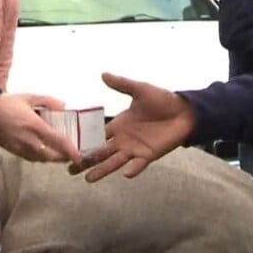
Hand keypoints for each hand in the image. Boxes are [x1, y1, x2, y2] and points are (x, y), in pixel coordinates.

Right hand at [0, 94, 79, 162]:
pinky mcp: (14, 152)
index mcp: (34, 125)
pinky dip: (41, 158)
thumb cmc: (6, 104)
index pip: (57, 141)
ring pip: (42, 159)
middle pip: (51, 156)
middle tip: (72, 155)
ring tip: (61, 154)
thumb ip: (47, 101)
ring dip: (53, 158)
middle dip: (63, 157)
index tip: (79, 155)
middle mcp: (29, 140)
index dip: (70, 150)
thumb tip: (63, 106)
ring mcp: (21, 148)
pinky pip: (32, 158)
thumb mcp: (28, 97)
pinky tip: (44, 152)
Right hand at [70, 73, 195, 181]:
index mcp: (118, 125)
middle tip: (69, 169)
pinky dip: (132, 169)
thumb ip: (122, 84)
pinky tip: (125, 173)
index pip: (95, 135)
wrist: (185, 111)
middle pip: (99, 153)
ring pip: (113, 162)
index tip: (67, 147)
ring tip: (87, 178)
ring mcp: (135, 149)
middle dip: (85, 160)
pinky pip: (138, 165)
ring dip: (102, 170)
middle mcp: (122, 140)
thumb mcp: (140, 90)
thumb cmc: (162, 100)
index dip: (82, 142)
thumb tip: (103, 74)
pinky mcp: (148, 155)